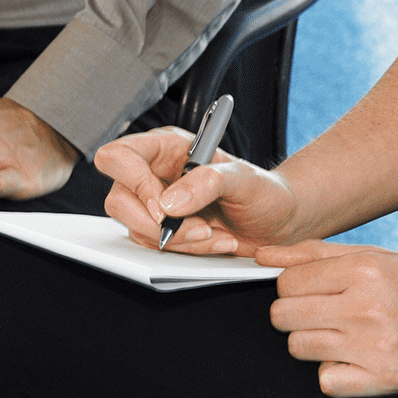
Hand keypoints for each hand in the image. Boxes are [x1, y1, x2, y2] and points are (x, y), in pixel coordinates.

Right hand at [96, 125, 304, 254]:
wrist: (279, 222)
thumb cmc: (264, 192)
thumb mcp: (243, 180)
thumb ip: (207, 182)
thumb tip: (169, 202)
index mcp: (166, 147)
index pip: (119, 156)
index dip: (133, 182)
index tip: (164, 208)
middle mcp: (154, 173)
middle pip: (118, 199)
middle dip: (156, 223)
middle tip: (198, 228)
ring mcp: (154, 204)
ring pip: (134, 228)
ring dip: (176, 240)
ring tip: (213, 234)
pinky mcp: (162, 230)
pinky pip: (154, 247)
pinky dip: (184, 250)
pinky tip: (213, 242)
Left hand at [260, 241, 397, 396]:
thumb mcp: (378, 256)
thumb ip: (316, 253)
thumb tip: (263, 255)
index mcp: (365, 270)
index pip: (287, 281)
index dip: (292, 286)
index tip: (310, 290)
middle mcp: (366, 307)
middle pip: (284, 315)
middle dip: (295, 313)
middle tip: (323, 312)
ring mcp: (373, 347)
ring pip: (298, 347)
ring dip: (312, 342)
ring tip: (342, 334)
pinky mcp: (382, 380)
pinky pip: (325, 381)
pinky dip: (334, 373)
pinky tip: (355, 359)